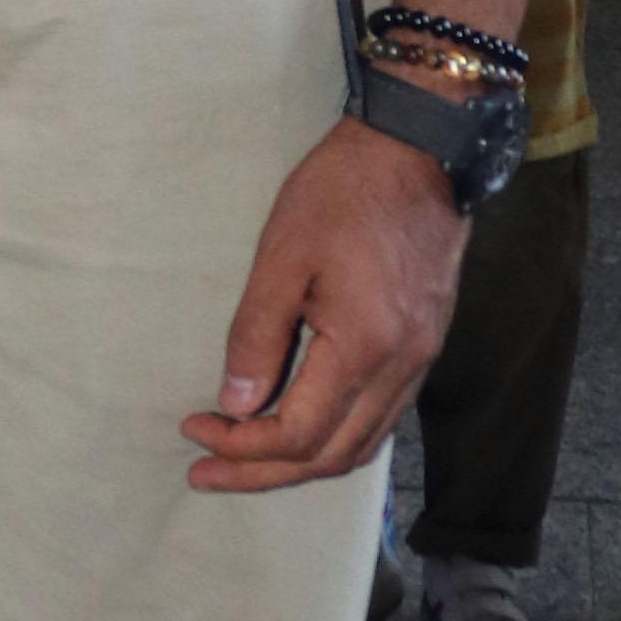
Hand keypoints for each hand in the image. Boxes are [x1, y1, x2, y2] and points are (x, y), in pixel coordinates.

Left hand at [183, 113, 465, 493]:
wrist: (421, 148)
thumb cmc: (345, 190)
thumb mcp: (283, 257)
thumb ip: (257, 336)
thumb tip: (235, 404)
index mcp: (364, 347)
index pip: (297, 434)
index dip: (240, 447)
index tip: (194, 429)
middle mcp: (402, 368)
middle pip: (330, 457)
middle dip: (262, 472)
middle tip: (206, 470)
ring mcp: (421, 359)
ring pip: (361, 445)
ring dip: (300, 463)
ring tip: (246, 460)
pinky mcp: (426, 345)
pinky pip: (381, 417)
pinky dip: (335, 437)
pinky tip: (301, 427)